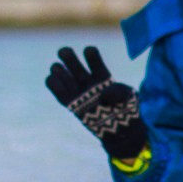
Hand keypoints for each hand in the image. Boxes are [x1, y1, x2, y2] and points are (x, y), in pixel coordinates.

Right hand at [46, 46, 146, 160]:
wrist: (122, 130)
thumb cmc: (127, 109)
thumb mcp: (130, 97)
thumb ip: (119, 92)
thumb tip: (103, 94)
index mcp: (102, 75)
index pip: (93, 58)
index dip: (90, 54)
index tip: (89, 52)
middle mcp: (88, 82)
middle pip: (74, 63)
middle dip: (67, 55)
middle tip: (63, 51)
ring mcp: (78, 92)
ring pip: (63, 74)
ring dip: (57, 69)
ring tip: (59, 68)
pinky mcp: (71, 104)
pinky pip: (58, 92)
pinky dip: (52, 83)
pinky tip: (53, 79)